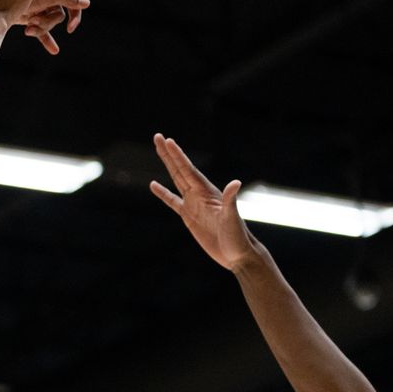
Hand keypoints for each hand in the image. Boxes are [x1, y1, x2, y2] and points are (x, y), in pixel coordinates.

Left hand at [19, 0, 89, 53]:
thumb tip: (87, 3)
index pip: (71, 1)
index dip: (74, 16)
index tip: (70, 29)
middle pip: (58, 15)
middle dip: (47, 22)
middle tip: (33, 20)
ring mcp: (38, 7)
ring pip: (48, 24)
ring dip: (41, 29)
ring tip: (28, 30)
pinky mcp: (30, 18)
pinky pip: (41, 31)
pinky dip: (46, 39)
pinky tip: (54, 50)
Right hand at [149, 133, 259, 270]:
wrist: (238, 255)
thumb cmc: (238, 237)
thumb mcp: (233, 218)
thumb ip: (231, 200)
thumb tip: (235, 182)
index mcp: (207, 192)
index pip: (189, 170)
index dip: (178, 156)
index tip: (167, 141)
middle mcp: (199, 194)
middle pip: (180, 170)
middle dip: (169, 154)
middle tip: (158, 137)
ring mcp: (193, 204)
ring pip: (176, 180)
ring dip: (167, 165)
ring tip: (158, 151)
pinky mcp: (188, 217)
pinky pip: (172, 201)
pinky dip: (163, 193)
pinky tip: (154, 185)